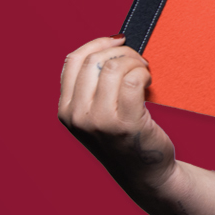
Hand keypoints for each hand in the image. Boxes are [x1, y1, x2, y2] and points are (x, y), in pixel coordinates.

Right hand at [57, 35, 176, 192]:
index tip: (117, 41)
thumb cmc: (122, 138)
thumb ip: (90, 85)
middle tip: (137, 58)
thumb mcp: (94, 114)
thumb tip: (107, 43)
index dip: (97, 43)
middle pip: (94, 60)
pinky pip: (132, 80)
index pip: (73, 61)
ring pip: (114, 67)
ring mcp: (100, 122)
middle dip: (120, 51)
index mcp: (66, 110)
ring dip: (134, 61)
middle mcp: (78, 116)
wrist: (144, 173)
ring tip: (143, 70)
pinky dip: (143, 73)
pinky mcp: (126, 124)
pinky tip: (148, 80)